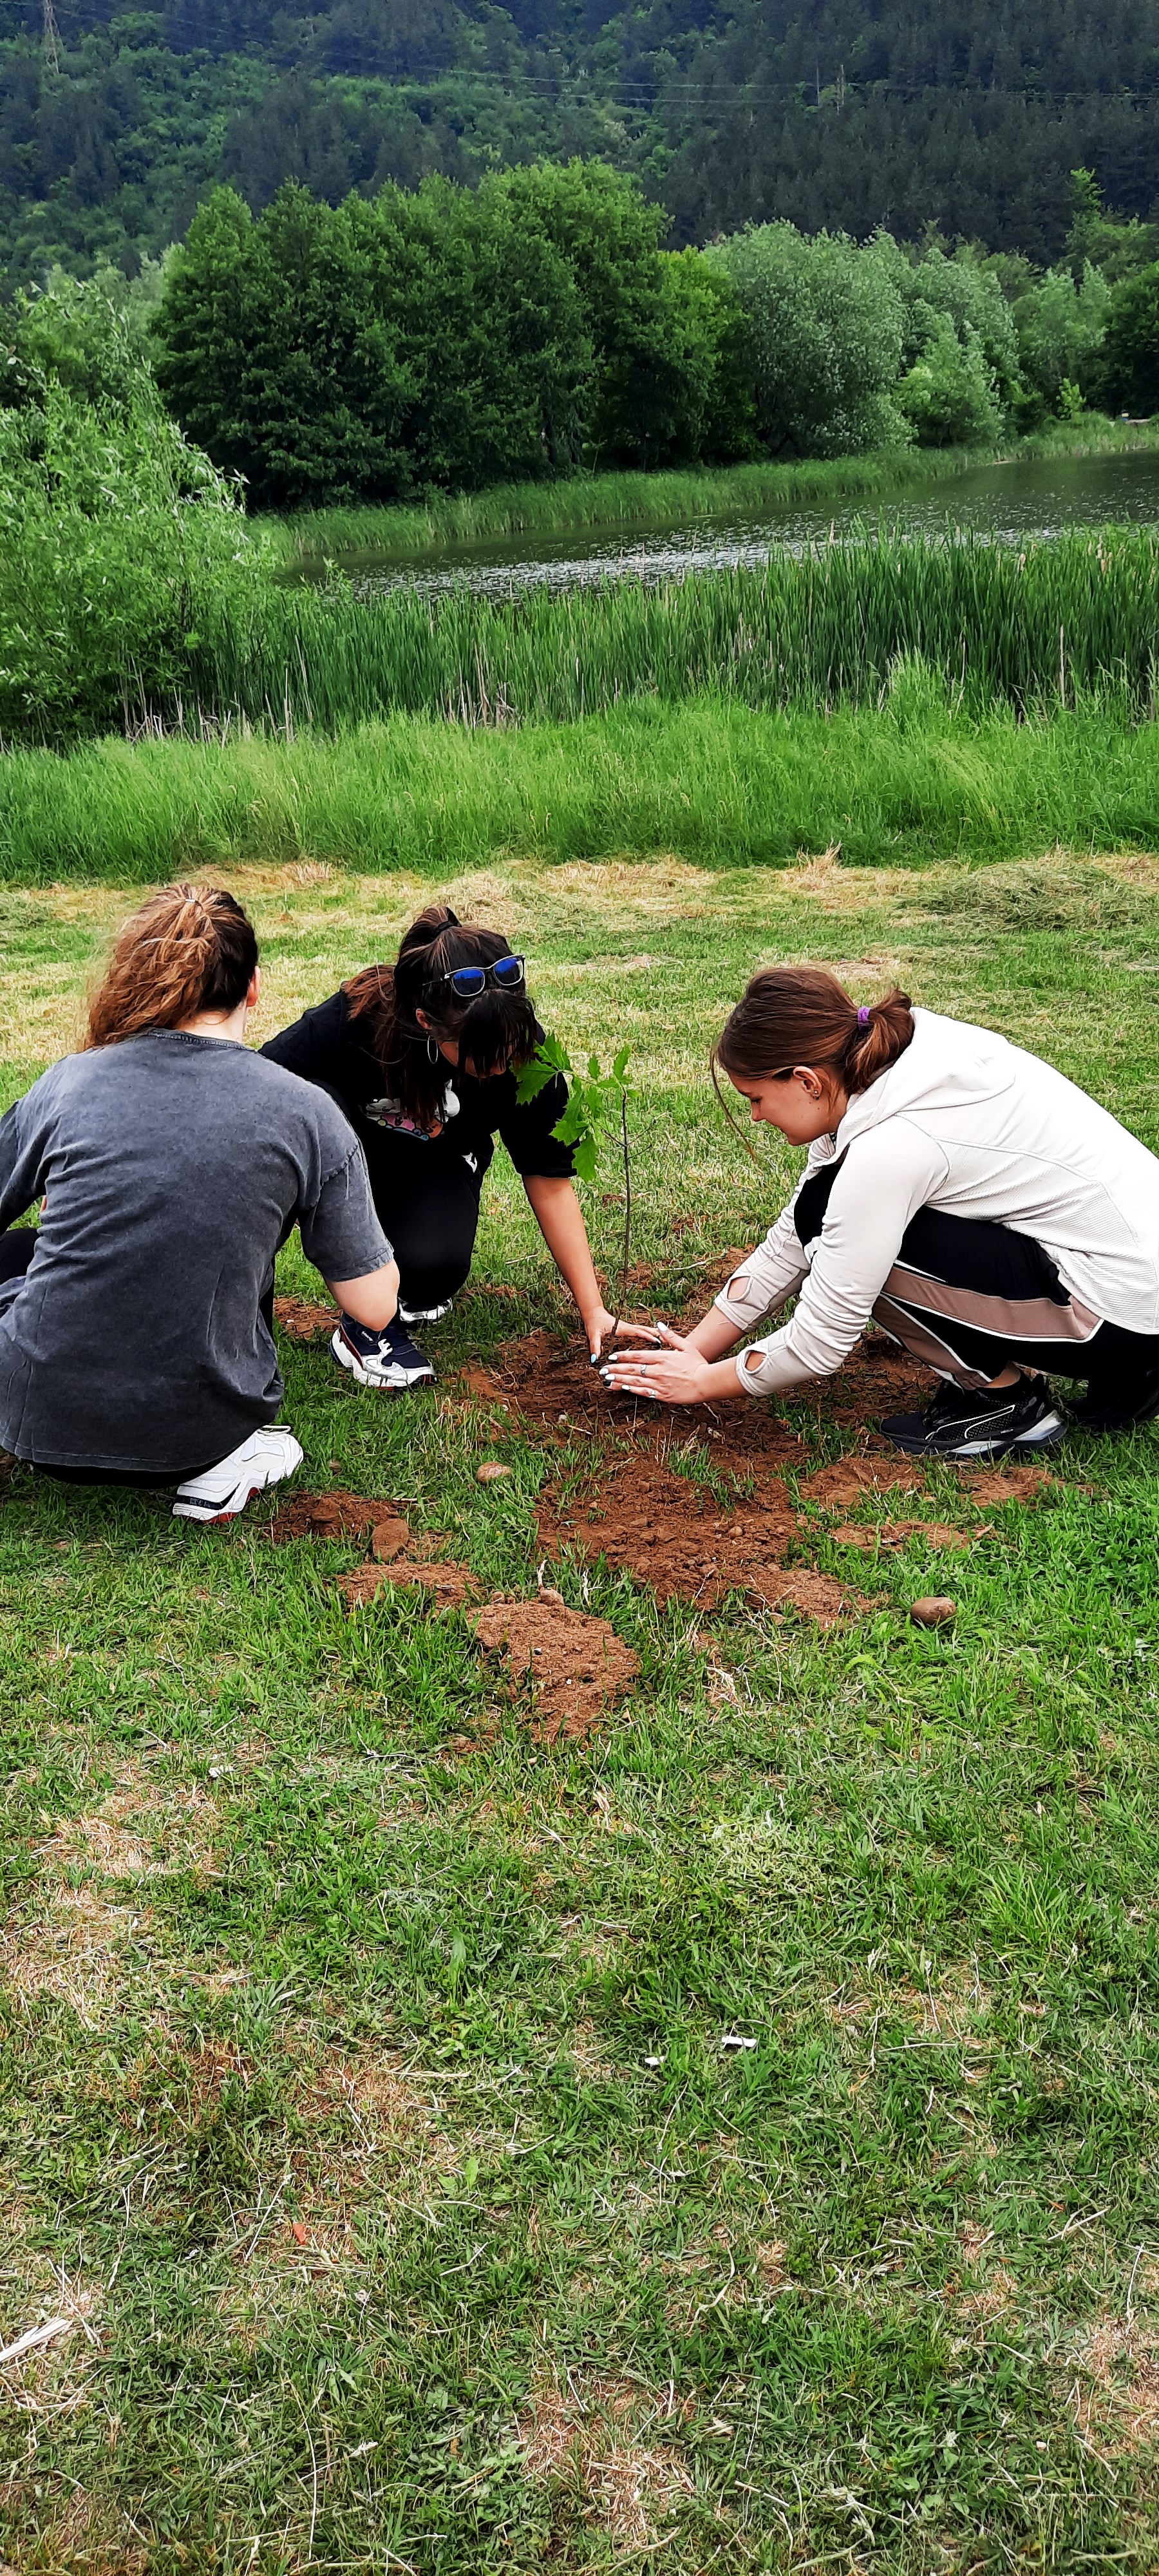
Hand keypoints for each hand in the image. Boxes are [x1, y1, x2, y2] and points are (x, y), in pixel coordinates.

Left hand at [585, 1307, 663, 1361]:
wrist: (592, 1313)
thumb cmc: (593, 1322)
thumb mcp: (593, 1334)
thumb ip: (595, 1346)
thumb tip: (595, 1358)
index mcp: (622, 1328)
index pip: (638, 1332)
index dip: (647, 1336)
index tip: (657, 1341)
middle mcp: (627, 1327)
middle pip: (644, 1330)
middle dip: (655, 1334)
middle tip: (667, 1340)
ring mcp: (628, 1327)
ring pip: (644, 1330)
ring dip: (653, 1334)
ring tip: (665, 1339)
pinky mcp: (627, 1329)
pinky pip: (640, 1332)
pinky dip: (648, 1334)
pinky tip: (653, 1338)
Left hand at [599, 1322, 716, 1405]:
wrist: (707, 1383)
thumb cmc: (698, 1364)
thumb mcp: (686, 1346)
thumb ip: (671, 1336)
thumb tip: (659, 1325)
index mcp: (662, 1357)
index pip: (637, 1355)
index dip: (622, 1355)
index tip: (612, 1356)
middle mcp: (658, 1370)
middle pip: (632, 1369)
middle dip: (615, 1369)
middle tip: (603, 1370)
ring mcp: (659, 1384)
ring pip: (634, 1381)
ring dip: (619, 1380)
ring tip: (607, 1380)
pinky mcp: (662, 1395)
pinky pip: (644, 1392)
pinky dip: (632, 1390)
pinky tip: (623, 1388)